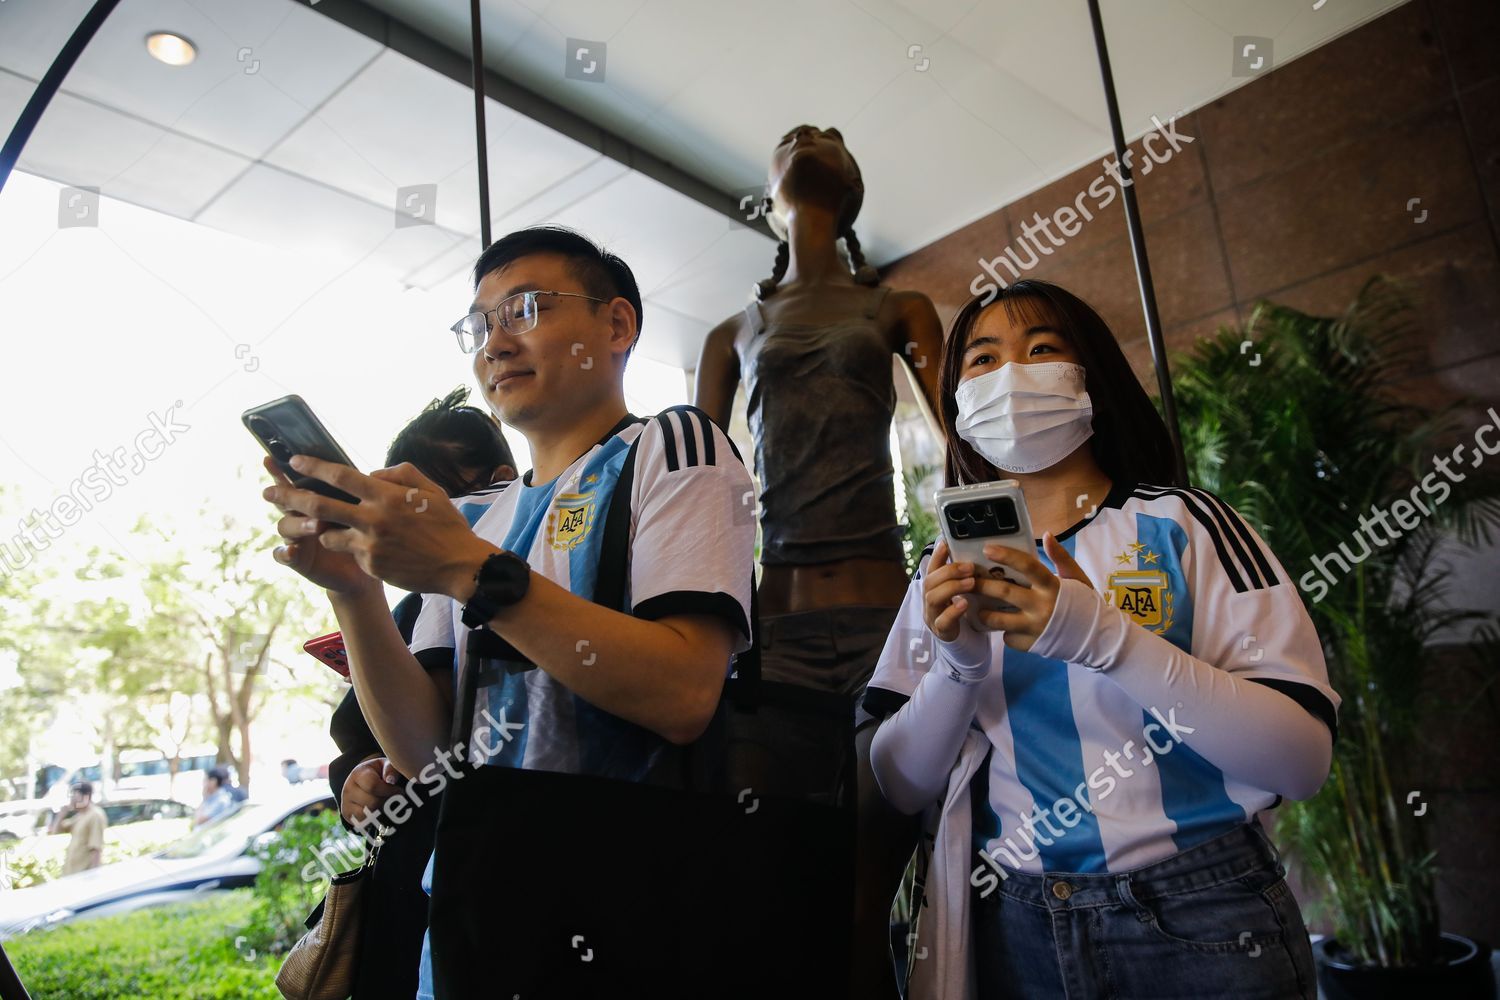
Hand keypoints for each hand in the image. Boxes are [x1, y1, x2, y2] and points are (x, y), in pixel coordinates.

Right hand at [261, 457, 378, 595]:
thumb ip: (372, 492)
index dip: (284, 471)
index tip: (278, 459)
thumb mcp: (371, 512)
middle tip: (287, 491)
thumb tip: (376, 475)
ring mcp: (299, 538)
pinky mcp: (299, 560)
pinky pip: (284, 555)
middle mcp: (304, 516)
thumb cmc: (370, 536)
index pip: (299, 481)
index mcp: (318, 501)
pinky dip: (284, 553)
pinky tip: (292, 552)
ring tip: (317, 524)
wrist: (367, 572)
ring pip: (285, 526)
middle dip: (283, 494)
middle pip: (287, 501)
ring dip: (298, 523)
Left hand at [262, 456, 493, 597]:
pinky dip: (352, 548)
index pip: (340, 476)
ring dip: (323, 529)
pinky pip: (349, 552)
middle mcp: (373, 517)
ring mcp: (369, 543)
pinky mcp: (370, 565)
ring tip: (326, 527)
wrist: (460, 566)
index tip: (293, 461)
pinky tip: (371, 550)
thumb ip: (399, 475)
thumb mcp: (430, 490)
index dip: (313, 467)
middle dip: (288, 496)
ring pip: (327, 533)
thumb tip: (371, 473)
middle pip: (319, 504)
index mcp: (386, 494)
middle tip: (268, 492)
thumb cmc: (447, 525)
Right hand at [341, 757, 404, 829]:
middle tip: (395, 799)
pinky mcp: (347, 815)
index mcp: (358, 774)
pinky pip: (363, 822)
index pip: (373, 786)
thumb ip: (391, 769)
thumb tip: (390, 780)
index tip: (400, 791)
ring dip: (382, 811)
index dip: (390, 790)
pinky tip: (379, 810)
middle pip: (372, 803)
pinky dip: (374, 818)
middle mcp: (348, 788)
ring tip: (387, 803)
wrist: (364, 781)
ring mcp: (345, 803)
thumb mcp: (386, 765)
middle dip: (388, 802)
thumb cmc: (379, 772)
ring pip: (368, 814)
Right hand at [921, 538, 982, 643]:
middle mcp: (928, 599)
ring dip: (952, 587)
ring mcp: (932, 615)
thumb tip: (973, 551)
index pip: (931, 568)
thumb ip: (962, 575)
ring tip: (971, 583)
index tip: (946, 543)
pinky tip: (964, 603)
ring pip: (933, 598)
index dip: (937, 556)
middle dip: (949, 571)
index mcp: (933, 587)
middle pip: (929, 581)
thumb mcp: (960, 590)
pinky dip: (953, 610)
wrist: (961, 639)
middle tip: (970, 567)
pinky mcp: (941, 631)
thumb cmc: (961, 609)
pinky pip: (942, 620)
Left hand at [970, 532, 1096, 651]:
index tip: (987, 549)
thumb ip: (1060, 558)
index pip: (1027, 566)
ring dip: (983, 613)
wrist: (1097, 639)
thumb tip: (1046, 535)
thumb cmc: (1085, 603)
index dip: (1006, 556)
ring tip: (976, 606)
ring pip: (998, 620)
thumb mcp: (1076, 577)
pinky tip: (1003, 627)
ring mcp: (1035, 628)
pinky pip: (1008, 638)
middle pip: (1004, 592)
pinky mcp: (1031, 645)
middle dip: (981, 584)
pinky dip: (1004, 632)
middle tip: (968, 579)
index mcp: (1052, 586)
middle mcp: (1042, 606)